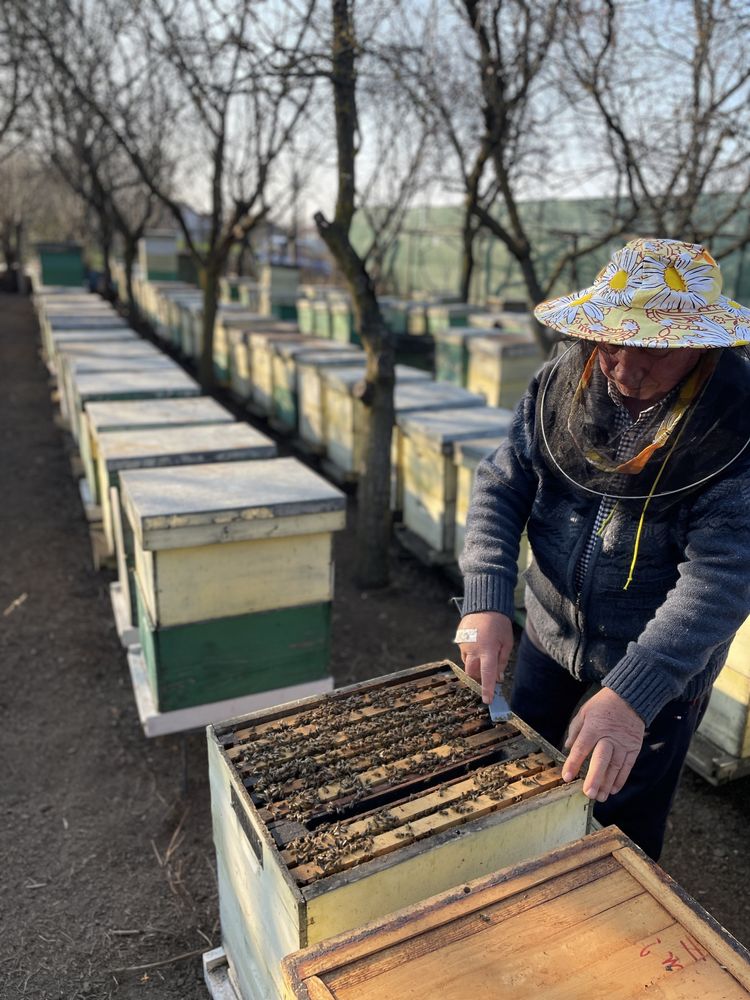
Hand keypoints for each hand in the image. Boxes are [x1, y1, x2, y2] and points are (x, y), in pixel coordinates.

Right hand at [456, 611, 513, 703]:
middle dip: (479, 677)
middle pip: (472, 672)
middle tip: (487, 672)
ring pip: (467, 663)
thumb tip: (498, 677)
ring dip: (475, 664)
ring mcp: (463, 644)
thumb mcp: (506, 642)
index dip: (487, 689)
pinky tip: (478, 642)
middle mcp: (472, 649)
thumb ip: (502, 661)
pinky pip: (464, 652)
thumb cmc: (499, 624)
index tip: (487, 700)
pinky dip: (471, 654)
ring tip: (484, 650)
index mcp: (487, 650)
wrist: (485, 604)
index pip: (487, 675)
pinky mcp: (459, 639)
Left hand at [562, 687, 644, 801]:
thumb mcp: (584, 712)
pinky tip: (613, 789)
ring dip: (607, 783)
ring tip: (599, 797)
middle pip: (601, 760)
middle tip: (588, 793)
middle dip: (595, 778)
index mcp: (593, 727)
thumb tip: (568, 747)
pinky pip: (627, 766)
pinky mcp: (634, 747)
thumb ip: (575, 730)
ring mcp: (623, 743)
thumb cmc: (603, 706)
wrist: (629, 698)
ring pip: (615, 766)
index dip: (573, 763)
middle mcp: (609, 737)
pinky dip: (621, 779)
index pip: (581, 748)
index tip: (567, 776)